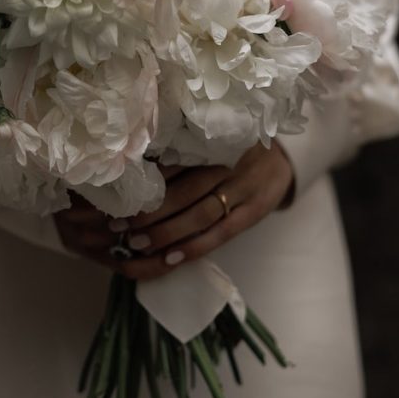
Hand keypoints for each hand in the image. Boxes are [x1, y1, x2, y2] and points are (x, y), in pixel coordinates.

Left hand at [53, 142, 293, 279]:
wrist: (281, 159)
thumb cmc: (231, 149)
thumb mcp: (208, 140)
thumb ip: (177, 149)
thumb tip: (129, 168)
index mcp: (213, 140)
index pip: (173, 161)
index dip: (144, 181)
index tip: (116, 195)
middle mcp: (229, 162)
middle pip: (185, 190)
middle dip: (150, 210)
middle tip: (118, 225)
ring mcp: (245, 188)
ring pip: (201, 214)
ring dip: (167, 231)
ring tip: (137, 243)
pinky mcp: (255, 211)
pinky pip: (223, 233)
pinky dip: (196, 246)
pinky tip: (171, 257)